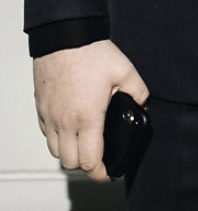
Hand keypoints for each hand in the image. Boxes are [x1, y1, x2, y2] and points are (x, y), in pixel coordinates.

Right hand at [33, 40, 148, 182]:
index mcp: (87, 118)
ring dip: (70, 153)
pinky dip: (58, 138)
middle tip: (99, 161)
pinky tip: (71, 128)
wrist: (65, 36)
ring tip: (85, 145)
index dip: (101, 174)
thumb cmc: (91, 53)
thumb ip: (139, 92)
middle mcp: (65, 122)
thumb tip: (143, 105)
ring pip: (56, 151)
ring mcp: (50, 116)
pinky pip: (46, 134)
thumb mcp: (126, 71)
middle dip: (86, 166)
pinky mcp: (42, 108)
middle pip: (71, 163)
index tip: (109, 174)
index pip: (89, 162)